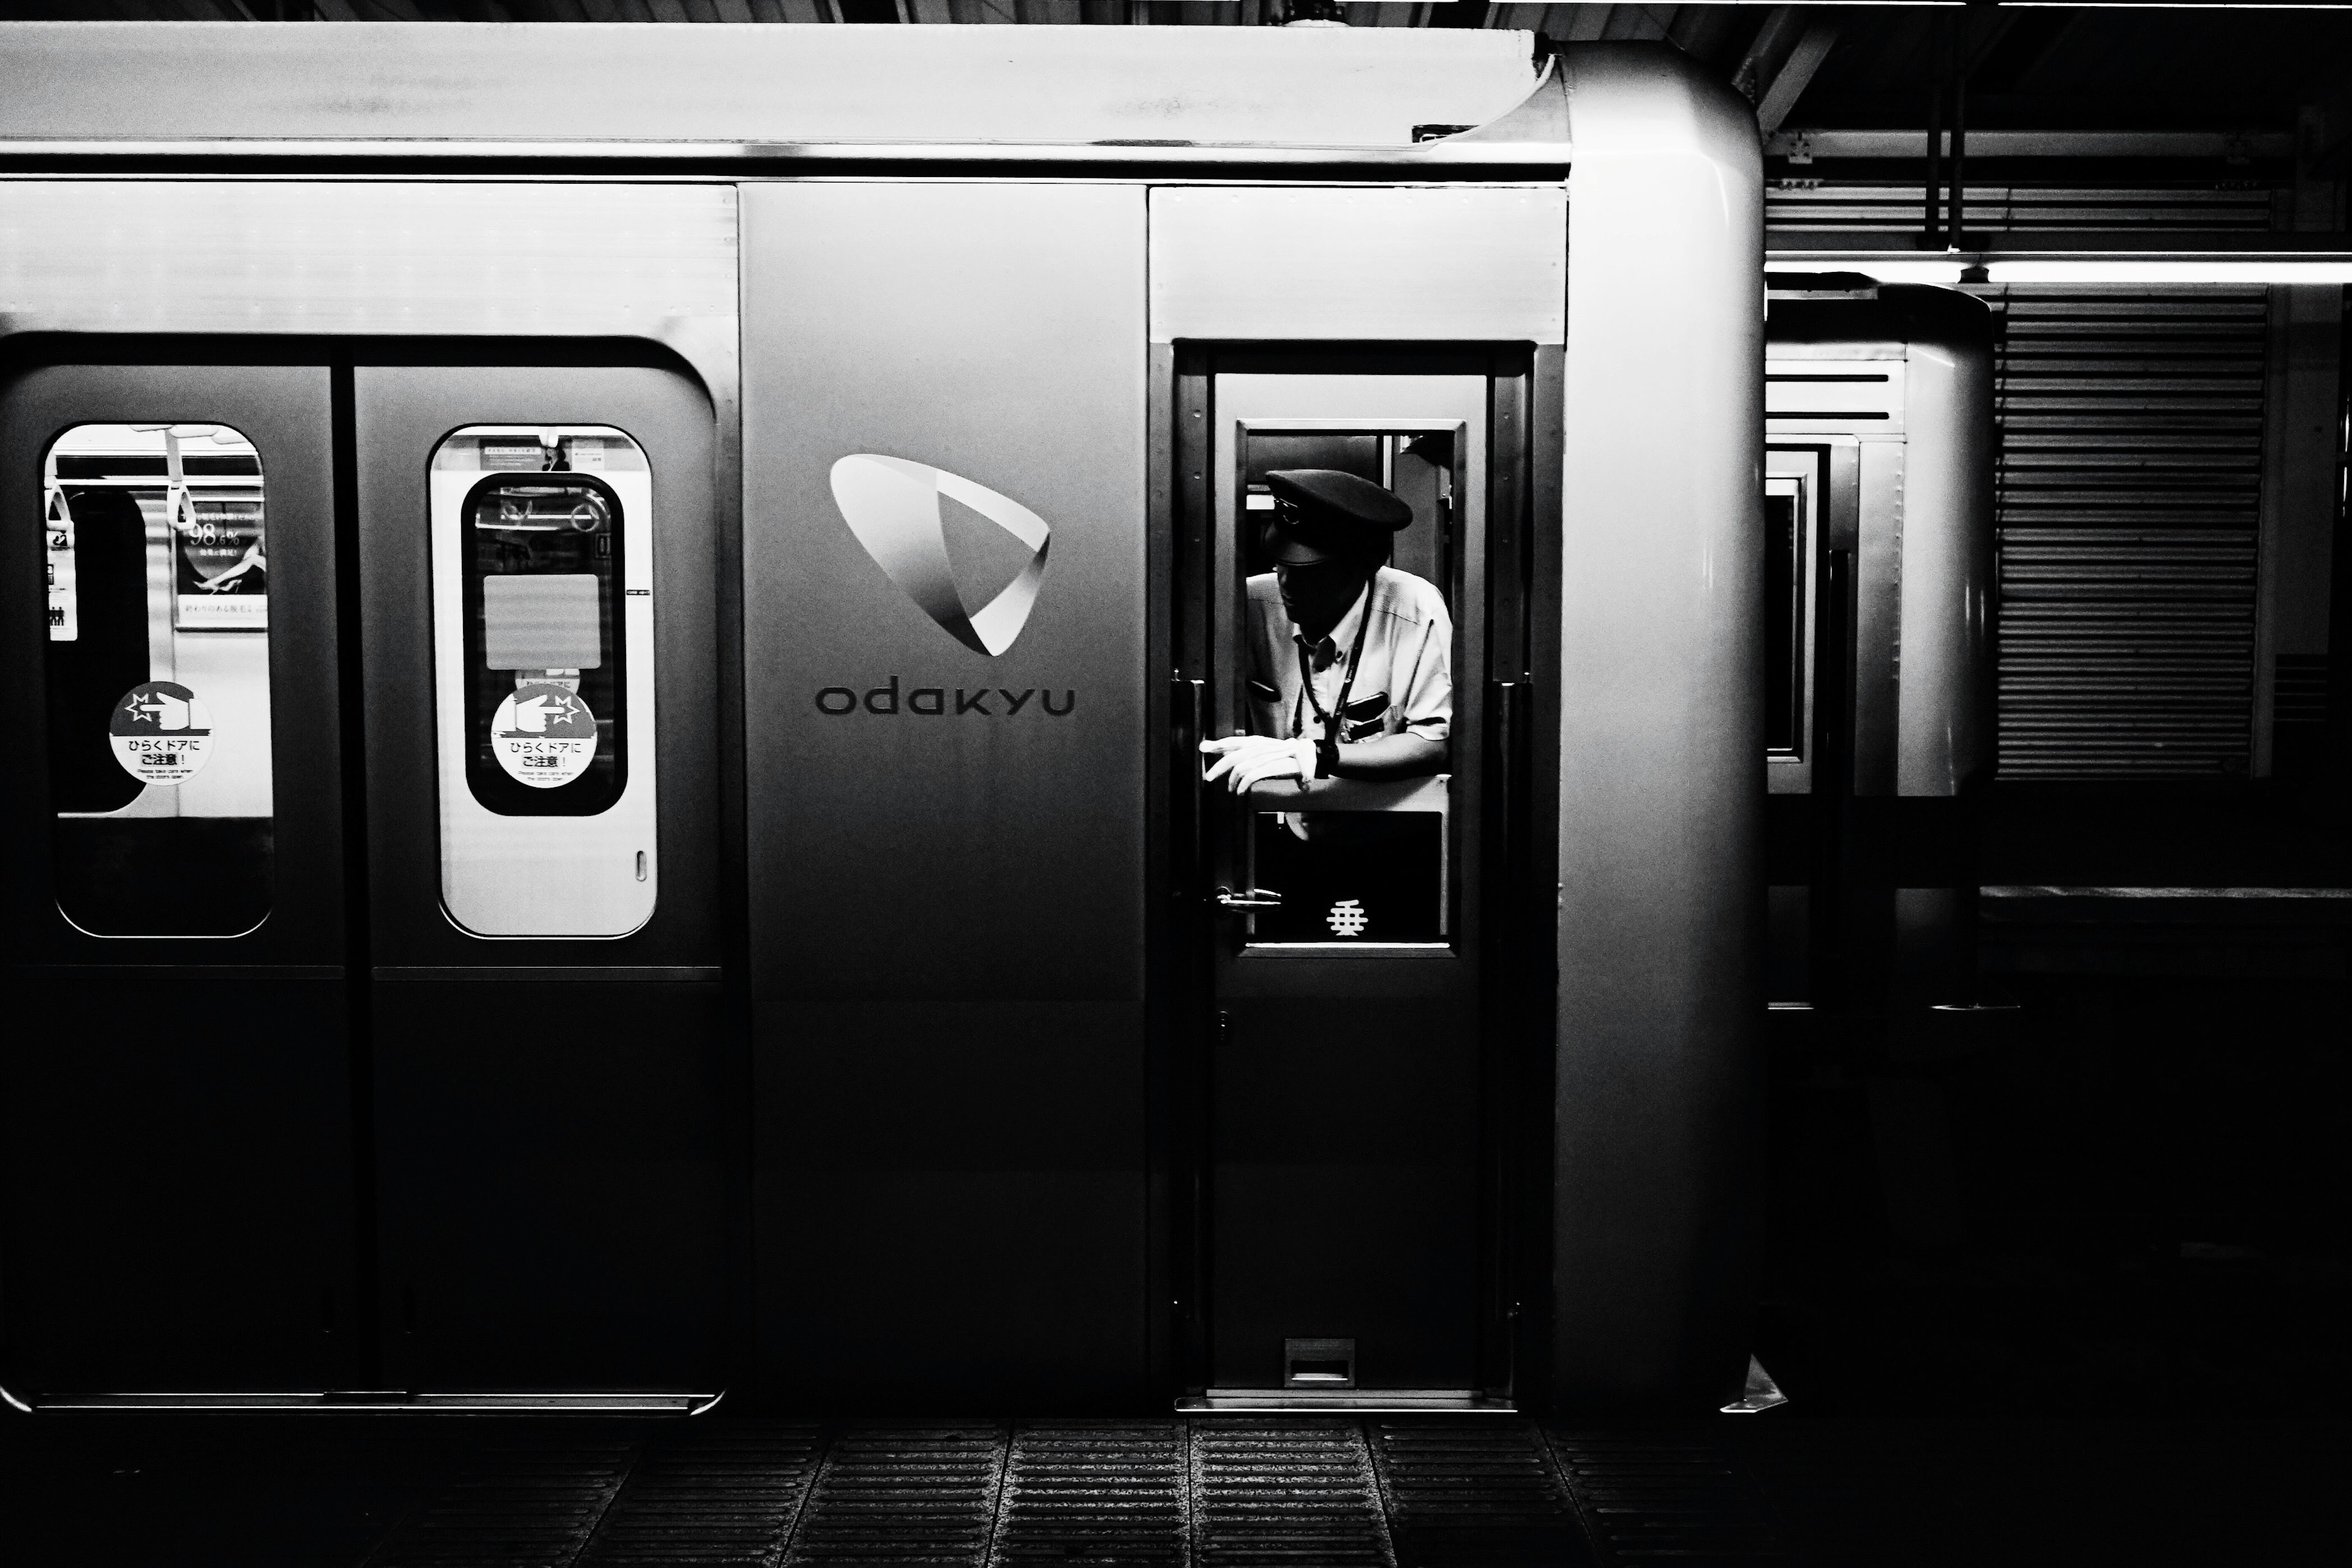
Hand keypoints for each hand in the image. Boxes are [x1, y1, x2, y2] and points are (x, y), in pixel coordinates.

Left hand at [1199, 735, 1317, 792]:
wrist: (1309, 759)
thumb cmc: (1285, 759)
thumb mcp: (1265, 755)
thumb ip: (1247, 756)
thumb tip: (1230, 761)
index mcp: (1257, 742)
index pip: (1234, 741)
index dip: (1218, 744)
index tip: (1203, 748)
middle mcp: (1261, 745)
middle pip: (1234, 755)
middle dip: (1218, 767)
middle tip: (1208, 778)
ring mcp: (1268, 755)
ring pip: (1241, 766)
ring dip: (1232, 780)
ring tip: (1231, 790)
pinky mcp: (1275, 765)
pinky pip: (1253, 775)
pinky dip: (1244, 785)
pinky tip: (1241, 792)